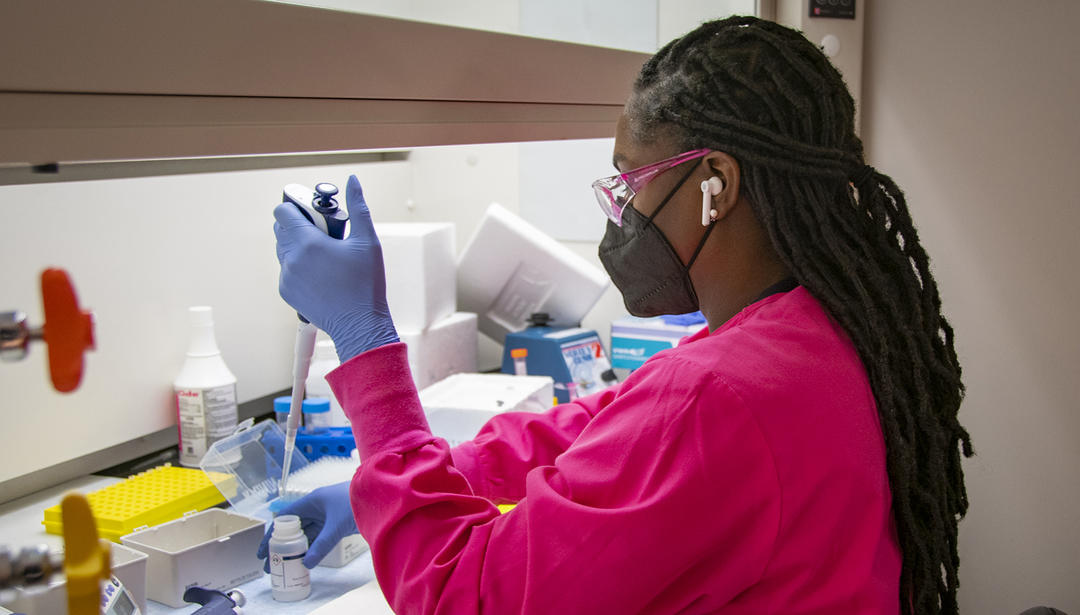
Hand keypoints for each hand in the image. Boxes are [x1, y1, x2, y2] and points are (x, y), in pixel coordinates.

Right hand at [257, 482, 357, 569]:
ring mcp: (327, 514)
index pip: (284, 519)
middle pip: (293, 528)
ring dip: (297, 547)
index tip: (263, 551)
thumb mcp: (336, 526)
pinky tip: (306, 558)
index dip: (272, 534)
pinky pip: (319, 535)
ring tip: (287, 564)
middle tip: (273, 563)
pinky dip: (312, 546)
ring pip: (306, 533)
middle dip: (282, 545)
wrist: (382, 495)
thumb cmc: (357, 502)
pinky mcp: (336, 522)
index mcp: (312, 501)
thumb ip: (321, 545)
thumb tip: (306, 563)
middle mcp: (317, 506)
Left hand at [274, 175, 399, 360]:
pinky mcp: (286, 291)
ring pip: (283, 248)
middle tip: (324, 234)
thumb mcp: (367, 241)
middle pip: (281, 228)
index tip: (314, 213)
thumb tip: (353, 180)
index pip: (283, 211)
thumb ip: (357, 207)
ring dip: (298, 245)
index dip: (297, 206)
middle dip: (299, 225)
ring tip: (324, 255)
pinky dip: (298, 265)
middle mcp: (291, 259)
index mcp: (308, 243)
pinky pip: (285, 268)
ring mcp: (286, 276)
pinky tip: (321, 273)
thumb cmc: (366, 284)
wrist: (359, 324)